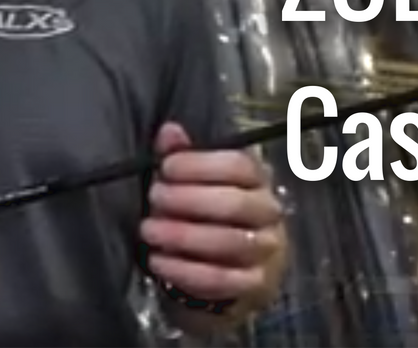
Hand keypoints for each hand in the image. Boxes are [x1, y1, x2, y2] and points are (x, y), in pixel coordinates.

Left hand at [140, 123, 286, 315]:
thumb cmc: (206, 216)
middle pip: (235, 203)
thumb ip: (181, 157)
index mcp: (257, 180)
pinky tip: (158, 261)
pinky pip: (221, 278)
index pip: (239, 165)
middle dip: (188, 199)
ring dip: (183, 235)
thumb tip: (169, 132)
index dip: (200, 164)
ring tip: (148, 230)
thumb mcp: (194, 184)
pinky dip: (185, 271)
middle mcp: (268, 212)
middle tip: (154, 198)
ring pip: (229, 242)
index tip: (166, 168)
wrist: (228, 272)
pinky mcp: (256, 284)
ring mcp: (266, 250)